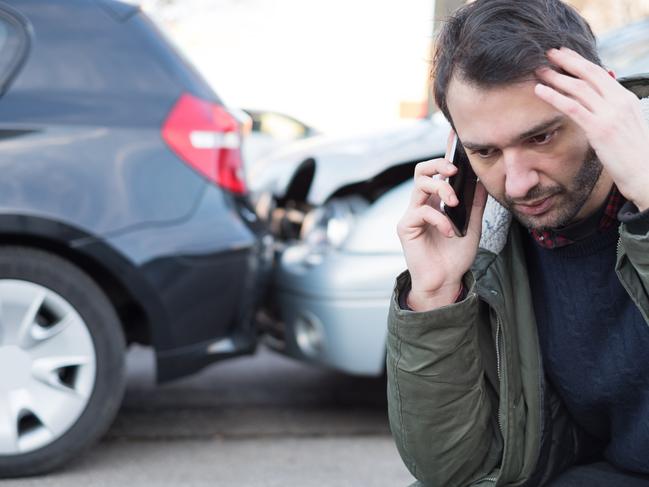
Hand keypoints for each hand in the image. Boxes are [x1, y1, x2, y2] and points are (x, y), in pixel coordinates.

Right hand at [396, 156, 486, 310]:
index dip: (445, 154)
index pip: (438, 172)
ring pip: (419, 185)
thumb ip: (475, 203)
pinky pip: (421, 212)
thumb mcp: (473, 225)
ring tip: (454, 204)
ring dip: (440, 189)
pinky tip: (450, 231)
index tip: (455, 139)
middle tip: (454, 172)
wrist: (446, 281)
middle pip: (421, 170)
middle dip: (438, 165)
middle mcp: (422, 203)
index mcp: (436, 201)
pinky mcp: (406, 227)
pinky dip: (439, 219)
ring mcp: (412, 214)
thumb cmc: (456, 255)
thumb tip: (481, 179)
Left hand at [534, 47, 648, 210]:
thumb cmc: (634, 154)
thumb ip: (611, 111)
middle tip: (548, 52)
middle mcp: (618, 101)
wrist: (646, 173)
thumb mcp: (626, 125)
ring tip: (539, 70)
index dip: (579, 62)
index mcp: (625, 98)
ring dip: (556, 77)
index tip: (564, 54)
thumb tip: (596, 103)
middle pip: (588, 74)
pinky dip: (554, 96)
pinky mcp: (599, 129)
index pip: (599, 73)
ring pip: (578, 88)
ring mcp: (609, 114)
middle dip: (567, 61)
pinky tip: (540, 91)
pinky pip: (572, 107)